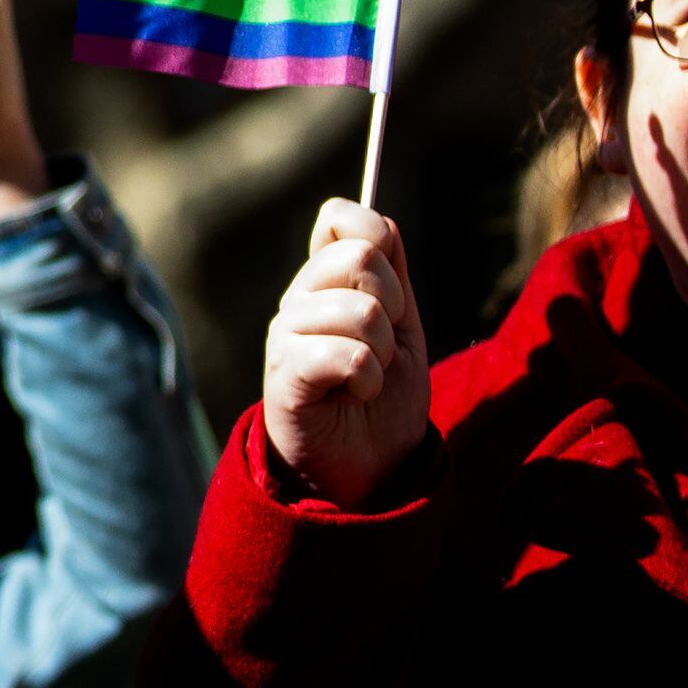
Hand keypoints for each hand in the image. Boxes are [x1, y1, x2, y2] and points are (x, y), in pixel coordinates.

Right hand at [262, 200, 431, 507]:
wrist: (367, 468)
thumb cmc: (384, 398)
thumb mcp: (402, 327)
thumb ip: (393, 274)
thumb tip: (383, 220)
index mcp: (323, 282)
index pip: (342, 219)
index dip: (376, 239)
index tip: (391, 290)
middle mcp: (298, 300)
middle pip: (361, 258)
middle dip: (394, 307)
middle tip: (381, 348)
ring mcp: (285, 336)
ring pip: (362, 311)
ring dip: (383, 354)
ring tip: (367, 379)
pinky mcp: (284, 375)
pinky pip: (345, 355)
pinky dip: (366, 379)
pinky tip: (353, 395)